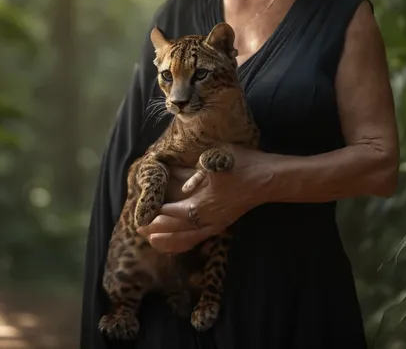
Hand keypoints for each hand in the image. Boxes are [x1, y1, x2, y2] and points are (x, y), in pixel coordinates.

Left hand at [137, 145, 271, 253]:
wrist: (268, 179)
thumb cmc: (241, 165)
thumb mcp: (213, 161)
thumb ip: (191, 173)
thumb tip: (172, 179)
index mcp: (201, 203)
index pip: (170, 212)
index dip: (154, 213)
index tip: (140, 213)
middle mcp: (206, 219)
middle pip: (174, 229)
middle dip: (155, 230)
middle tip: (138, 230)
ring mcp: (214, 225)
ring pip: (185, 238)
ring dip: (168, 241)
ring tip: (152, 241)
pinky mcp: (221, 226)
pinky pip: (198, 239)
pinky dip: (184, 243)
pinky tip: (177, 244)